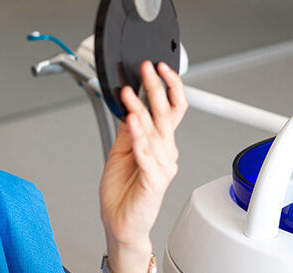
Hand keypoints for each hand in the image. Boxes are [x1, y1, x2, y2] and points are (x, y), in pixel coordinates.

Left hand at [99, 61, 186, 271]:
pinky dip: (139, 136)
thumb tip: (129, 105)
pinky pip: (147, 154)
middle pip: (167, 115)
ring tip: (130, 94)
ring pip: (155, 132)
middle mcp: (166, 154)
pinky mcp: (154, 180)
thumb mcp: (121, 152)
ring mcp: (162, 167)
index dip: (168, 87)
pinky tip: (133, 121)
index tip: (157, 68)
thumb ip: (128, 130)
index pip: (171, 110)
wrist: (121, 224)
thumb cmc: (123, 192)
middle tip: (147, 69)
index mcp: (160, 145)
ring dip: (142, 110)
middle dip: (156, 88)